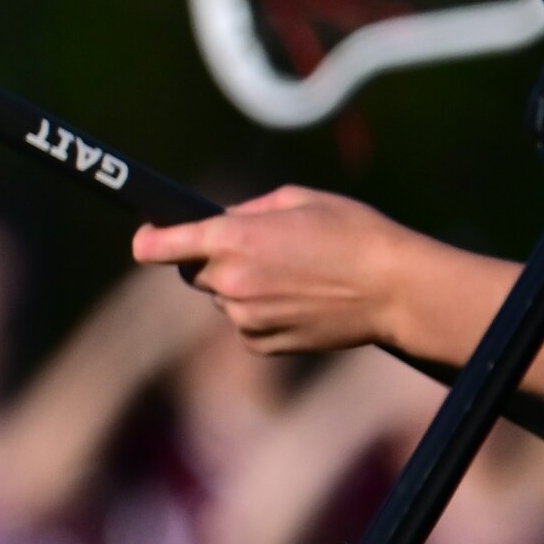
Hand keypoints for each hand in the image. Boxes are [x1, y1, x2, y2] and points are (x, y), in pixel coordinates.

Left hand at [128, 186, 419, 353]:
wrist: (396, 290)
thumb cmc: (354, 234)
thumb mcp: (297, 200)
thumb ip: (247, 211)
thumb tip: (221, 220)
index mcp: (231, 240)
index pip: (157, 246)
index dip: (150, 240)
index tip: (147, 238)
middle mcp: (230, 282)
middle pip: (194, 272)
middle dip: (213, 260)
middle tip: (257, 250)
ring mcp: (244, 317)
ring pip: (223, 299)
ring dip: (242, 288)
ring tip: (293, 275)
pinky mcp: (262, 344)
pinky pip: (246, 325)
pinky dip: (262, 314)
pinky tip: (299, 301)